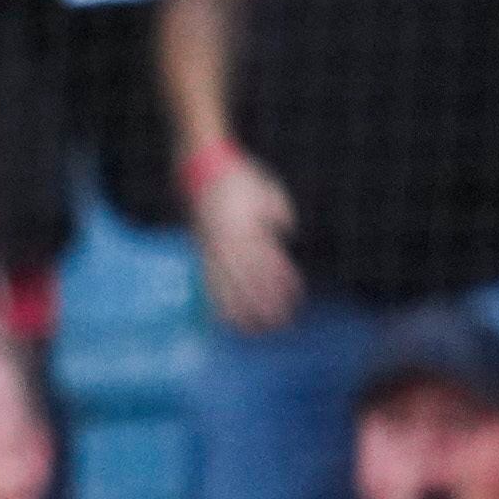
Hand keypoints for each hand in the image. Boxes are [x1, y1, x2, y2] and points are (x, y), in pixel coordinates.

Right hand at [188, 145, 303, 331]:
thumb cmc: (240, 178)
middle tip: (280, 325)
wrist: (201, 167)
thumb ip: (279, 210)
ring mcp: (213, 249)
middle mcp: (230, 242)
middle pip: (249, 281)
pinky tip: (221, 320)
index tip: (296, 298)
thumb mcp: (268, 189)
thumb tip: (285, 231)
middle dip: (265, 305)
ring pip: (227, 288)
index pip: (269, 262)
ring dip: (241, 311)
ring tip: (253, 331)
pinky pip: (207, 283)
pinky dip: (216, 304)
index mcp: (249, 228)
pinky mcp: (201, 252)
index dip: (283, 283)